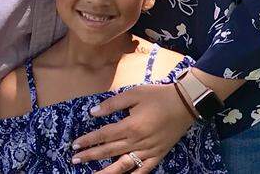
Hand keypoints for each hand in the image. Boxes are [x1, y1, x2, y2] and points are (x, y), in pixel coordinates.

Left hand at [70, 83, 194, 172]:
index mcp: (130, 126)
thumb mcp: (134, 93)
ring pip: (123, 165)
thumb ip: (112, 104)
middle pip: (109, 151)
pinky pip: (143, 171)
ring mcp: (148, 151)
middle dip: (91, 156)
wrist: (184, 104)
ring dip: (106, 172)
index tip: (75, 145)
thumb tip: (93, 113)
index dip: (88, 140)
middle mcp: (137, 142)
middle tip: (75, 160)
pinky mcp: (157, 156)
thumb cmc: (157, 96)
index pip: (104, 135)